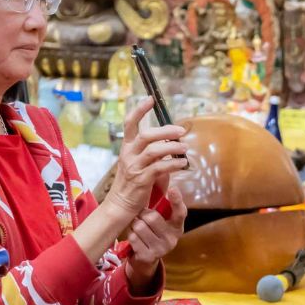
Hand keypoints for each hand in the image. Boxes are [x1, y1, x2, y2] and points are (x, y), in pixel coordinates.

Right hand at [102, 99, 188, 221]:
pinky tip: (182, 164)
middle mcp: (128, 155)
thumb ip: (152, 153)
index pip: (129, 123)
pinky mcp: (142, 180)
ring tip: (184, 148)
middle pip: (146, 135)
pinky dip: (174, 164)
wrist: (120, 205)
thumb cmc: (133, 184)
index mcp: (127, 148)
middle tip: (180, 131)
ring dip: (173, 147)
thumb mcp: (139, 164)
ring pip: (155, 151)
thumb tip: (170, 144)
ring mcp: (134, 167)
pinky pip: (160, 168)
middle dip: (165, 130)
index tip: (150, 99)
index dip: (139, 110)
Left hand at [125, 185, 187, 290]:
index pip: (180, 212)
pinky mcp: (149, 256)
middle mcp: (172, 238)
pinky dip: (130, 235)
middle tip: (142, 217)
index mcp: (177, 226)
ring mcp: (161, 249)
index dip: (177, 200)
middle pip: (152, 216)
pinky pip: (133, 237)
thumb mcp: (160, 219)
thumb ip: (162, 204)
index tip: (173, 189)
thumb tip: (160, 176)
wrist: (146, 259)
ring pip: (140, 226)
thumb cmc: (152, 232)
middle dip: (142, 214)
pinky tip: (135, 238)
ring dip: (134, 225)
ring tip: (138, 228)